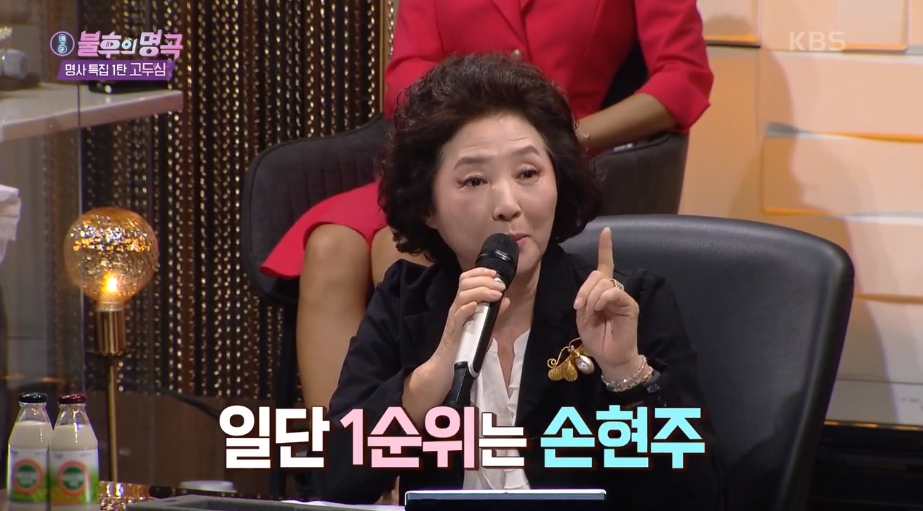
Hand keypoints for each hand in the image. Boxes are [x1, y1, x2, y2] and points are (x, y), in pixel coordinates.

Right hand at [430, 268, 510, 379]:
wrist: (447, 366)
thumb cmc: (465, 346)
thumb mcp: (484, 327)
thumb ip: (495, 314)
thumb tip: (507, 300)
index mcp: (463, 304)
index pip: (467, 279)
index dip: (480, 272)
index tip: (495, 273)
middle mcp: (457, 307)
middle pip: (465, 283)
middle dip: (484, 280)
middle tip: (500, 286)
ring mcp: (454, 318)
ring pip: (462, 295)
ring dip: (481, 291)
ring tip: (496, 294)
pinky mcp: (453, 330)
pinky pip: (458, 315)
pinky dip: (467, 308)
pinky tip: (476, 306)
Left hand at [573, 227, 640, 378]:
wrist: (609, 357)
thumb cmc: (596, 338)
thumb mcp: (583, 316)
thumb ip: (586, 299)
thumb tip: (594, 289)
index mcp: (602, 292)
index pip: (604, 266)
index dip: (605, 248)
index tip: (606, 230)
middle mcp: (614, 291)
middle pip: (597, 274)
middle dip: (584, 289)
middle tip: (580, 307)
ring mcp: (622, 297)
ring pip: (604, 282)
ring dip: (591, 297)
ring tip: (591, 312)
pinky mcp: (629, 305)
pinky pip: (614, 292)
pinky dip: (602, 299)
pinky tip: (600, 309)